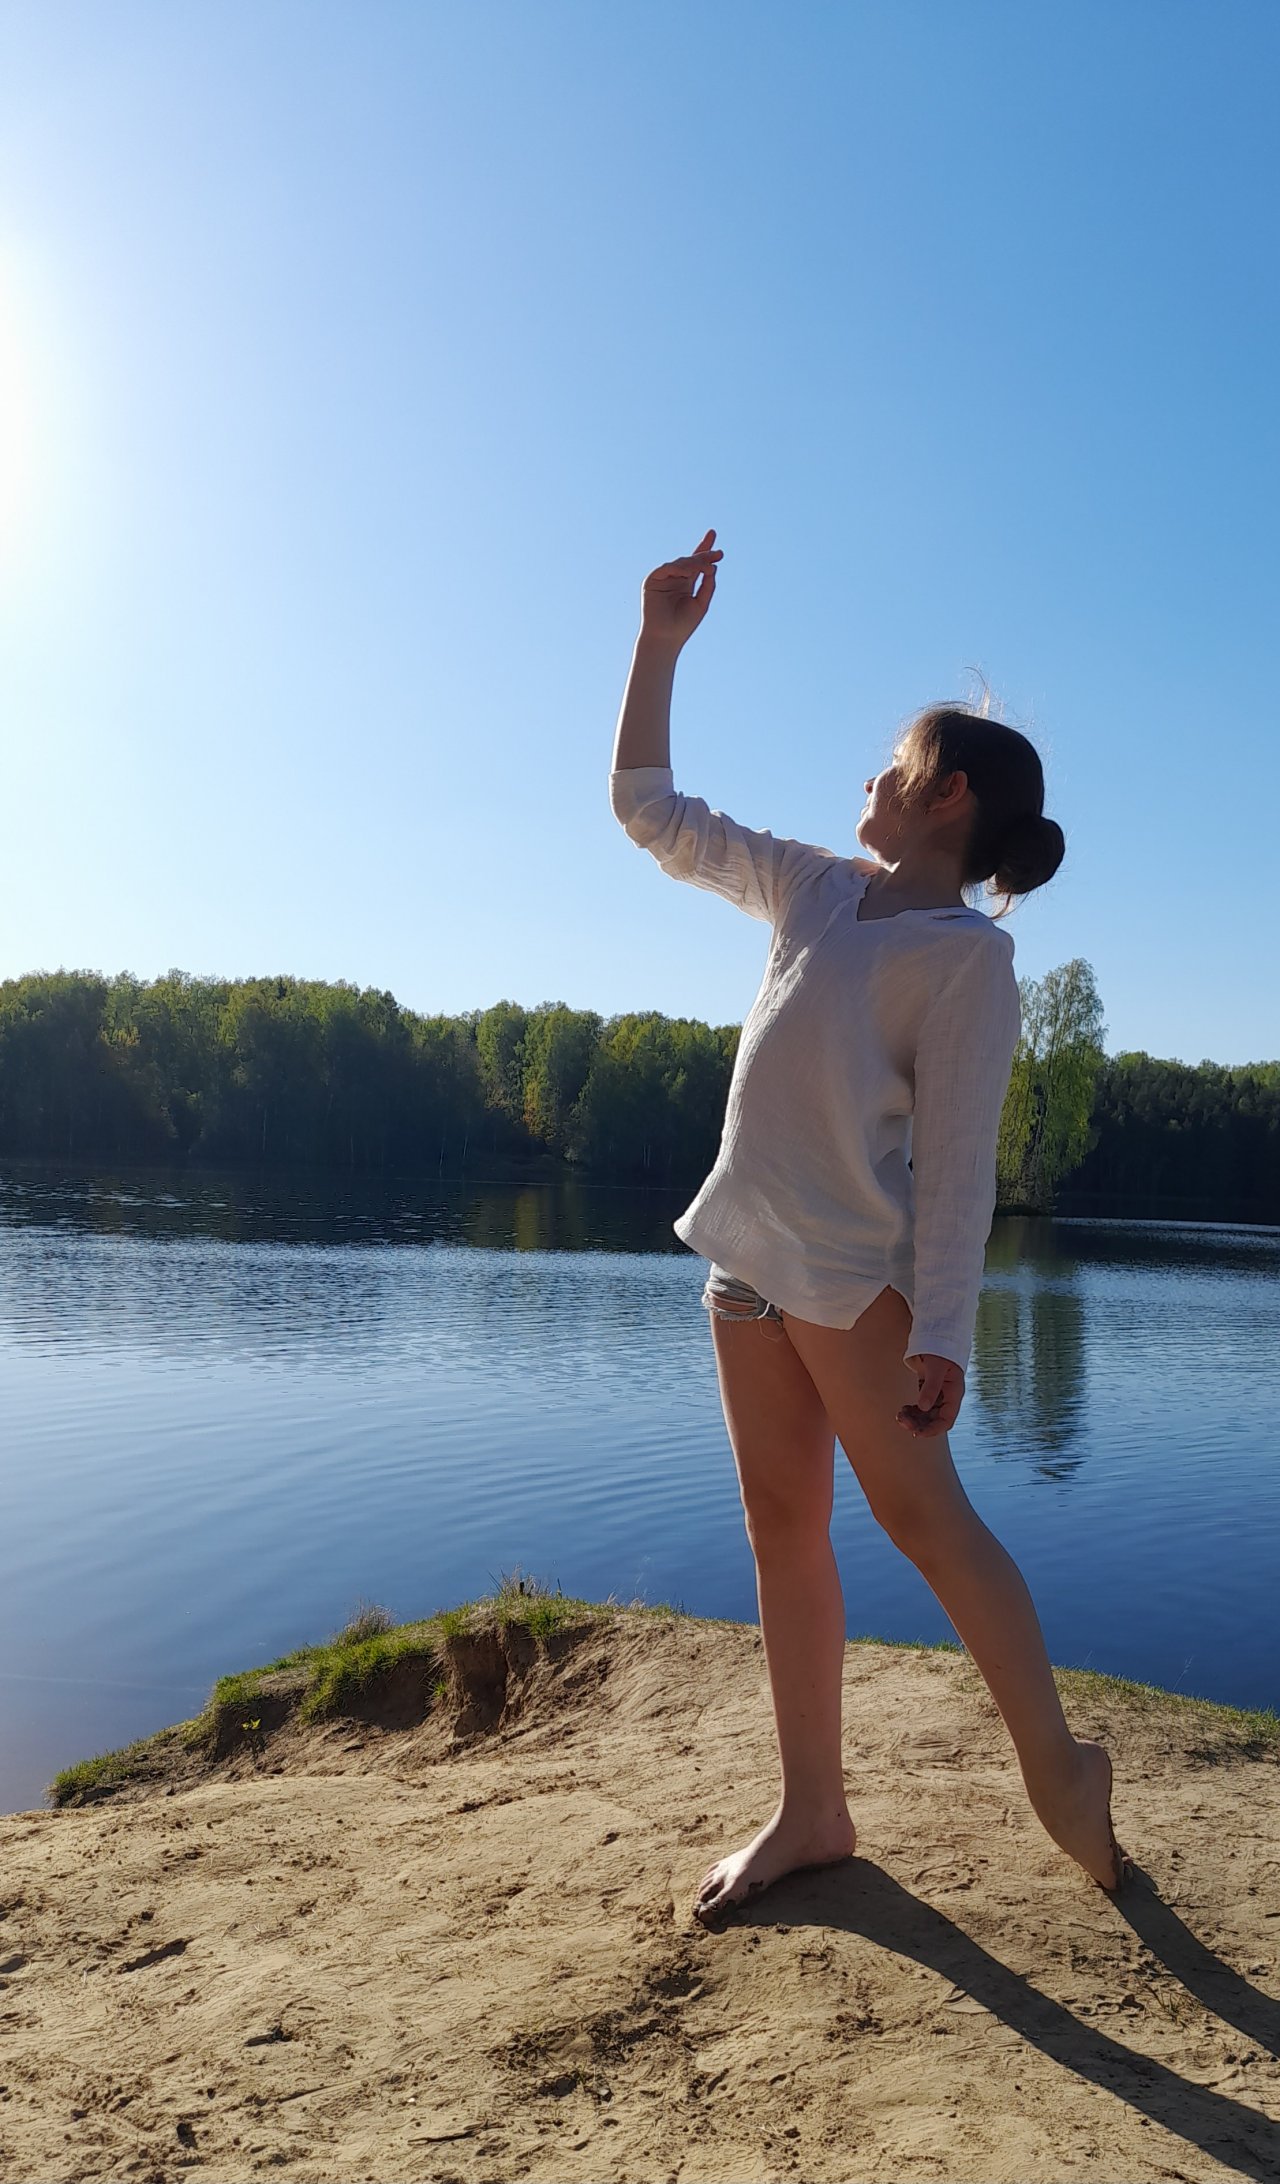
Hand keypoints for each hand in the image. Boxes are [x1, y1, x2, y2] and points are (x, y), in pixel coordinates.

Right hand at [639, 529, 722, 651]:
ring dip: (694, 563)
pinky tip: (689, 571)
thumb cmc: (683, 625)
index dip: (704, 549)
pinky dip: (678, 568)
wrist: (666, 638)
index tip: (713, 534)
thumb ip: (708, 585)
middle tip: (718, 554)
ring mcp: (662, 578)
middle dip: (703, 555)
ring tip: (707, 567)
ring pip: (680, 563)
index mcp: (685, 583)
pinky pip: (666, 568)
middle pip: (689, 560)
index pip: (696, 563)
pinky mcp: (651, 581)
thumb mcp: (701, 603)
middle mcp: (674, 578)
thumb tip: (713, 567)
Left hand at [899, 1354, 964, 1438]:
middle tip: (902, 1421)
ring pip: (927, 1414)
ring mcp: (937, 1392)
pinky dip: (912, 1410)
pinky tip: (903, 1409)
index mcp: (954, 1392)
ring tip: (900, 1415)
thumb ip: (931, 1387)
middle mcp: (947, 1396)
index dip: (933, 1429)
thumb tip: (924, 1407)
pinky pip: (921, 1405)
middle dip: (920, 1423)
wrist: (936, 1334)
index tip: (917, 1432)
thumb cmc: (940, 1348)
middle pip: (935, 1419)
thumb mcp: (936, 1367)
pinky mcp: (927, 1388)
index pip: (947, 1419)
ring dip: (914, 1418)